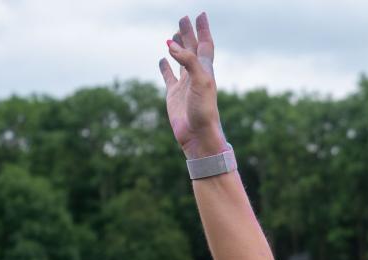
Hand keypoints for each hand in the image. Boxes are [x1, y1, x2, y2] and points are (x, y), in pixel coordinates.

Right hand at [158, 12, 226, 159]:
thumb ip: (188, 61)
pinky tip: (162, 59)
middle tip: (184, 18)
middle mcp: (196, 75)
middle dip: (189, 33)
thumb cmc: (204, 111)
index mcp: (205, 70)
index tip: (200, 14)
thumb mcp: (200, 82)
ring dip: (178, 47)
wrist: (199, 136)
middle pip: (192, 48)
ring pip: (180, 60)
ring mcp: (184, 84)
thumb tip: (171, 45)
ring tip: (175, 34)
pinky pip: (168, 76)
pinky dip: (164, 66)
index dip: (203, 30)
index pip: (205, 45)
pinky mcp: (174, 95)